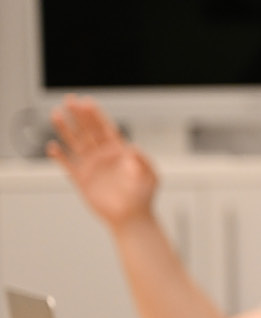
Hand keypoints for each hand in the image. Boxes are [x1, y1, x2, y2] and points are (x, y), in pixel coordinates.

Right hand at [47, 96, 158, 227]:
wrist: (132, 217)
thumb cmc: (144, 197)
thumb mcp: (150, 176)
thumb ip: (142, 160)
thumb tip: (133, 147)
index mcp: (119, 151)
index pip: (105, 128)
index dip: (96, 115)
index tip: (86, 101)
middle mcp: (103, 155)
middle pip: (88, 130)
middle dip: (79, 115)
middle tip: (69, 99)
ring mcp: (91, 166)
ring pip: (75, 143)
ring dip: (65, 129)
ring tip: (56, 114)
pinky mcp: (81, 180)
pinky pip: (67, 165)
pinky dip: (59, 156)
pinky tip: (53, 146)